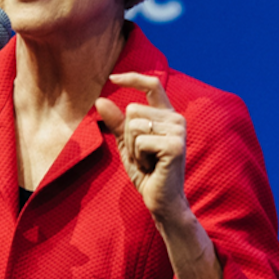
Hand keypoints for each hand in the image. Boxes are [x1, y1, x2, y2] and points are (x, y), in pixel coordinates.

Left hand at [94, 72, 190, 222]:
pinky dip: (138, 157)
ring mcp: (178, 131)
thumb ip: (117, 123)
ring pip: (134, 125)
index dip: (133, 78)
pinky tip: (152, 168)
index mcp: (167, 116)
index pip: (153, 85)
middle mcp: (176, 119)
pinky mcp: (175, 145)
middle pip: (133, 110)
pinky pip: (139, 141)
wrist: (162, 201)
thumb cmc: (147, 173)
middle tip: (142, 156)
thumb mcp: (127, 145)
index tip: (113, 78)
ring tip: (147, 162)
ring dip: (133, 148)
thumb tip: (100, 100)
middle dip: (127, 136)